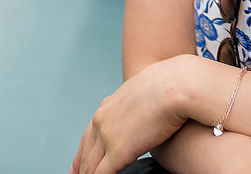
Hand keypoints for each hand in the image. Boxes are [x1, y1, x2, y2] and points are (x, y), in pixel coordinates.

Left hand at [71, 59, 187, 173]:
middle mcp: (102, 120)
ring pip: (90, 166)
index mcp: (107, 107)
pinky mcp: (118, 151)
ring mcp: (107, 136)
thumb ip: (139, 108)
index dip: (81, 154)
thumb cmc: (171, 87)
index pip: (88, 136)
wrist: (175, 85)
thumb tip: (148, 116)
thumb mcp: (146, 95)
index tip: (76, 167)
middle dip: (81, 169)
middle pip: (86, 153)